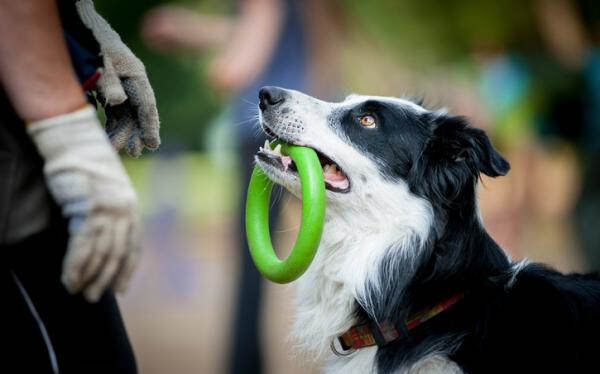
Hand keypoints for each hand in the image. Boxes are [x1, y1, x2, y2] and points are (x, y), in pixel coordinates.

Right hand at [28, 105, 140, 301]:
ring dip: (88, 277)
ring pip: (100, 253)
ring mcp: (109, 209)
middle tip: (92, 297)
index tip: (120, 289)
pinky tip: (68, 279)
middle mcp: (125, 210)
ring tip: (77, 292)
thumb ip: (108, 214)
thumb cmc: (85, 165)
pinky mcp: (89, 208)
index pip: (134, 246)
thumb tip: (101, 241)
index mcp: (132, 206)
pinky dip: (75, 266)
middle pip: (117, 254)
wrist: (73, 140)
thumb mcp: (105, 192)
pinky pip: (83, 246)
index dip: (127, 270)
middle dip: (105, 279)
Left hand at [76, 0, 159, 156]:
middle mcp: (134, 86)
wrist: (84, 28)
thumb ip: (109, 81)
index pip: (147, 105)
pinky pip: (116, 115)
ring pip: (127, 117)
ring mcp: (124, 90)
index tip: (153, 145)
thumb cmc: (94, 43)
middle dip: (136, 134)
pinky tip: (109, 139)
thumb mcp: (101, 59)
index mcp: (137, 77)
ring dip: (124, 134)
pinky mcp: (113, 93)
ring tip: (118, 151)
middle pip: (138, 114)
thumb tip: (117, 102)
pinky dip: (113, 127)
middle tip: (134, 153)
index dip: (150, 126)